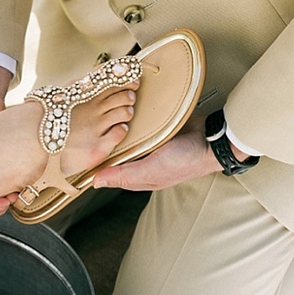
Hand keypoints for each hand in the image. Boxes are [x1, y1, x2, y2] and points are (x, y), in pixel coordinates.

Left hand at [91, 114, 222, 190]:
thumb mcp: (151, 169)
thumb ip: (124, 175)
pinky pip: (140, 126)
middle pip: (117, 155)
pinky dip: (132, 120)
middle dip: (105, 145)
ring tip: (102, 118)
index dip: (96, 165)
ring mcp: (151, 146)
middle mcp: (143, 162)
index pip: (111, 173)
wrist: (214, 139)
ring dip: (117, 129)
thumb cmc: (186, 160)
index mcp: (139, 176)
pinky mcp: (158, 130)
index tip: (79, 154)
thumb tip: (96, 182)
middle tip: (88, 130)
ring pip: (127, 139)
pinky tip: (124, 112)